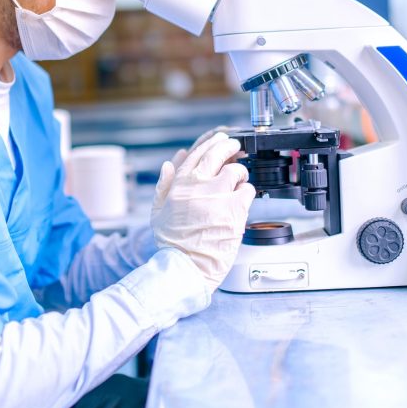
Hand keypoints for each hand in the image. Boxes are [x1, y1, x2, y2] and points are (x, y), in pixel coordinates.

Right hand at [151, 132, 255, 290]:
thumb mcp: (158, 212)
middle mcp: (200, 185)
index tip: (220, 140)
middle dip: (230, 146)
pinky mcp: (236, 209)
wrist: (186, 267)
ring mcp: (219, 196)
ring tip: (240, 181)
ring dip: (240, 174)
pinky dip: (248, 192)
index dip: (211, 143)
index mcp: (180, 184)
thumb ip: (164, 185)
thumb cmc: (173, 244)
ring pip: (237, 170)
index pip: (198, 153)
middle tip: (236, 147)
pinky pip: (248, 190)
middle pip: (219, 153)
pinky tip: (243, 200)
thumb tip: (169, 163)